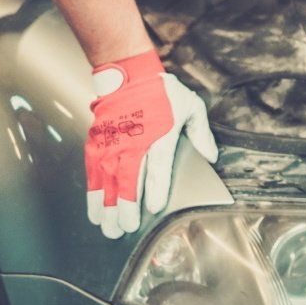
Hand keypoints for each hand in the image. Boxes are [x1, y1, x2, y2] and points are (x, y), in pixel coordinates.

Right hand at [84, 50, 219, 238]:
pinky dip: (93, 194)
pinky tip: (94, 210)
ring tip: (107, 227)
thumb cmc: (162, 91)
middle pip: (127, 183)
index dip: (156, 190)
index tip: (154, 209)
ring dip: (106, 208)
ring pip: (107, 183)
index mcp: (158, 137)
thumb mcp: (191, 106)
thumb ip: (201, 133)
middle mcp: (132, 145)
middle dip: (125, 209)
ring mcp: (112, 146)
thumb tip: (212, 156)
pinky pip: (93, 174)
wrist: (129, 74)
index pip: (157, 169)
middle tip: (124, 229)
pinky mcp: (97, 144)